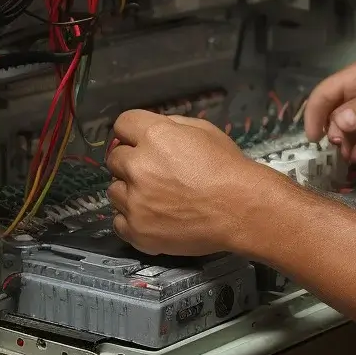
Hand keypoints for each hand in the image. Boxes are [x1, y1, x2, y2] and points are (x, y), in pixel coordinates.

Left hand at [106, 110, 263, 255]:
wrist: (241, 209)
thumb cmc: (227, 168)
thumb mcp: (204, 130)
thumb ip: (172, 126)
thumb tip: (151, 131)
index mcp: (155, 136)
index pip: (122, 124)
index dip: (132, 132)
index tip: (139, 141)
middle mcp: (138, 166)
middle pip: (114, 158)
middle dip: (132, 162)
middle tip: (155, 171)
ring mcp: (135, 201)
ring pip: (114, 191)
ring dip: (130, 191)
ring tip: (157, 197)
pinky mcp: (136, 230)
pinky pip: (118, 221)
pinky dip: (133, 218)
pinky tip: (153, 215)